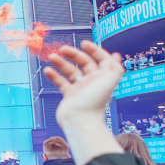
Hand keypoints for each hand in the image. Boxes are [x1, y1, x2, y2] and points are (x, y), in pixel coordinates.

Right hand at [44, 41, 125, 164]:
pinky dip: (54, 75)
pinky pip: (61, 82)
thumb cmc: (94, 103)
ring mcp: (80, 88)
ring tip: (52, 57)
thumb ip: (115, 69)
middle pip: (84, 63)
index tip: (83, 43)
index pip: (101, 60)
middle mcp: (92, 82)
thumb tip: (116, 56)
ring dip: (61, 63)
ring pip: (71, 71)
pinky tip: (48, 70)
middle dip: (74, 54)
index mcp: (103, 78)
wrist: (80, 121)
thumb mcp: (109, 83)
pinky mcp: (69, 95)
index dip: (94, 50)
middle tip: (63, 49)